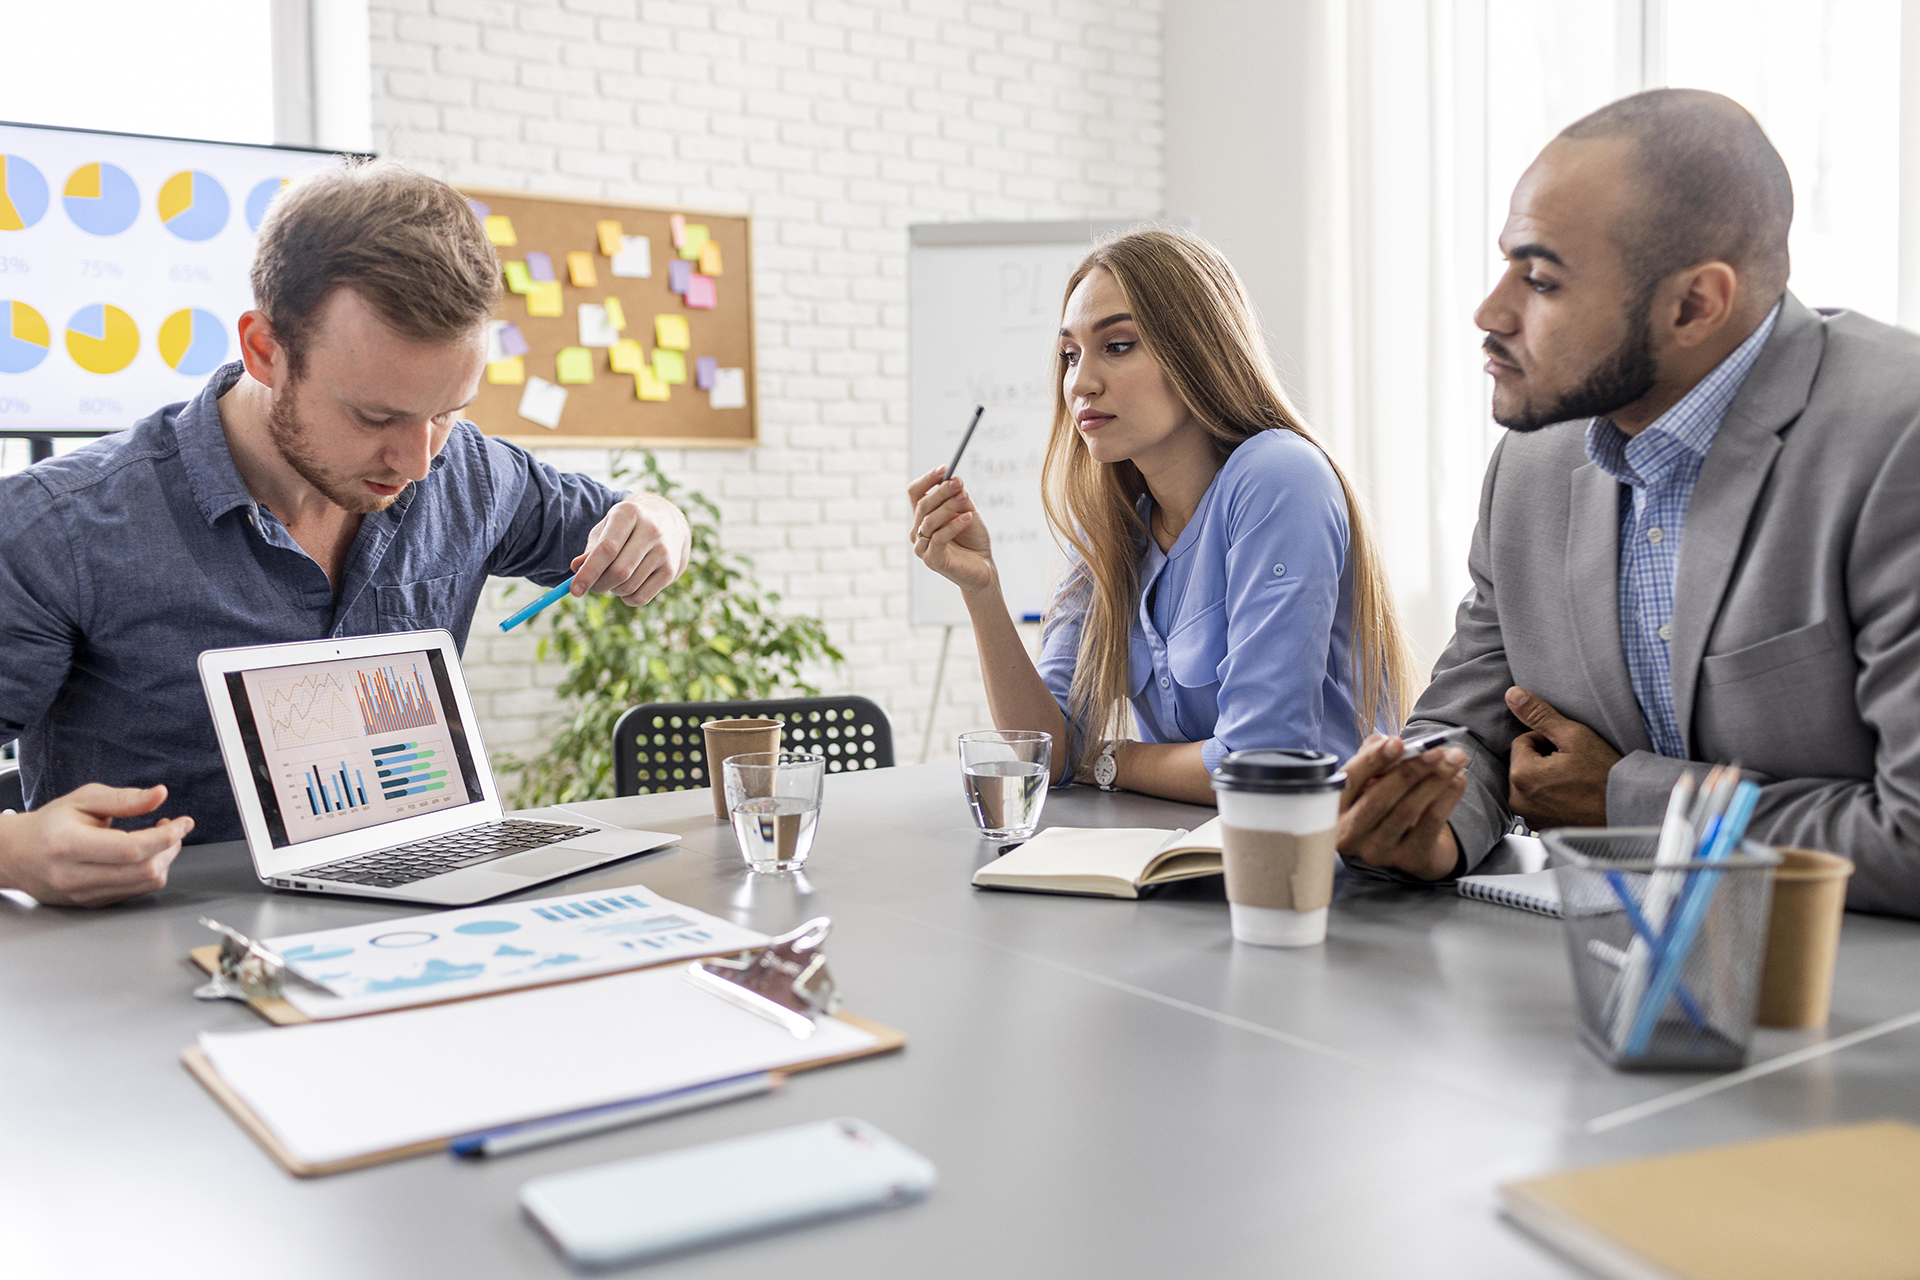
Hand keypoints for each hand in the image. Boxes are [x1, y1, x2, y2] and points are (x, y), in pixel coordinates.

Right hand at [0, 784, 192, 906]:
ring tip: (159, 839)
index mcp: (69, 845)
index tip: (183, 822)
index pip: (130, 849)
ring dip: (164, 860)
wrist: (16, 855)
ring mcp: (82, 894)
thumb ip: (124, 798)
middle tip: (172, 828)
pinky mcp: (91, 903)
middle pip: (143, 871)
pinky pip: (134, 892)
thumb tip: (159, 795)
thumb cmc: (50, 824)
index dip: (165, 836)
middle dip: (170, 848)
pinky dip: (149, 873)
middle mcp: (74, 875)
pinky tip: (145, 855)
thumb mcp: (83, 799)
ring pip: (144, 884)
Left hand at [571, 492, 691, 606]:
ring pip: (629, 586)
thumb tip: (577, 568)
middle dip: (599, 585)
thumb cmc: (627, 528)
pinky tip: (627, 587)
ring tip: (613, 579)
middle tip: (592, 586)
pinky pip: (641, 597)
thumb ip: (592, 548)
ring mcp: (664, 551)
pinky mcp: (671, 570)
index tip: (574, 591)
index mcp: (629, 513)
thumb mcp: (607, 529)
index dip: (589, 572)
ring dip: (613, 590)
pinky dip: (627, 598)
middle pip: (619, 571)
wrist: (668, 523)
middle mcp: (651, 530)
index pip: (607, 549)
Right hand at [908, 466, 994, 594]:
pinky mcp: (932, 560)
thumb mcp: (968, 513)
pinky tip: (968, 518)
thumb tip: (954, 480)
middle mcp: (918, 531)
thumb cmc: (973, 540)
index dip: (927, 479)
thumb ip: (959, 499)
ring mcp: (922, 547)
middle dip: (940, 491)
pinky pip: (940, 538)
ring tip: (965, 498)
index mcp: (922, 517)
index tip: (944, 468)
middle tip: (957, 482)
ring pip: (930, 520)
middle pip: (923, 505)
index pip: (915, 493)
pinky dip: (954, 525)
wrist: (983, 568)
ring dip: (948, 506)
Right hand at [1336, 733, 1468, 879]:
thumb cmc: (1385, 798)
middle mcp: (1350, 834)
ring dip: (1435, 780)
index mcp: (1334, 809)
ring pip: (1408, 810)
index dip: (1373, 760)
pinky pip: (1431, 824)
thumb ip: (1374, 754)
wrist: (1410, 840)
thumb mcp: (1372, 775)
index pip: (1350, 781)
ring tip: (1455, 759)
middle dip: (1410, 770)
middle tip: (1435, 750)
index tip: (1397, 743)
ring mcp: (1379, 851)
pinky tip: (1458, 778)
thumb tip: (1388, 743)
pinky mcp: (1409, 860)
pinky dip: (1448, 797)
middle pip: (1379, 799)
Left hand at [1505, 687, 1619, 828]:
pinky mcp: (1541, 827)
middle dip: (1545, 760)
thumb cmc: (1604, 774)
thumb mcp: (1572, 735)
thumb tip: (1513, 695)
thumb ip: (1539, 714)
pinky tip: (1574, 796)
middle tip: (1573, 765)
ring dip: (1548, 778)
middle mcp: (1519, 800)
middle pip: (1524, 763)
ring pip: (1531, 783)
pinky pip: (1539, 802)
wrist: (1628, 808)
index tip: (1568, 750)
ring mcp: (1530, 816)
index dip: (1547, 740)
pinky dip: (1552, 797)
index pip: (1523, 742)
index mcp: (1521, 775)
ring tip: (1575, 781)